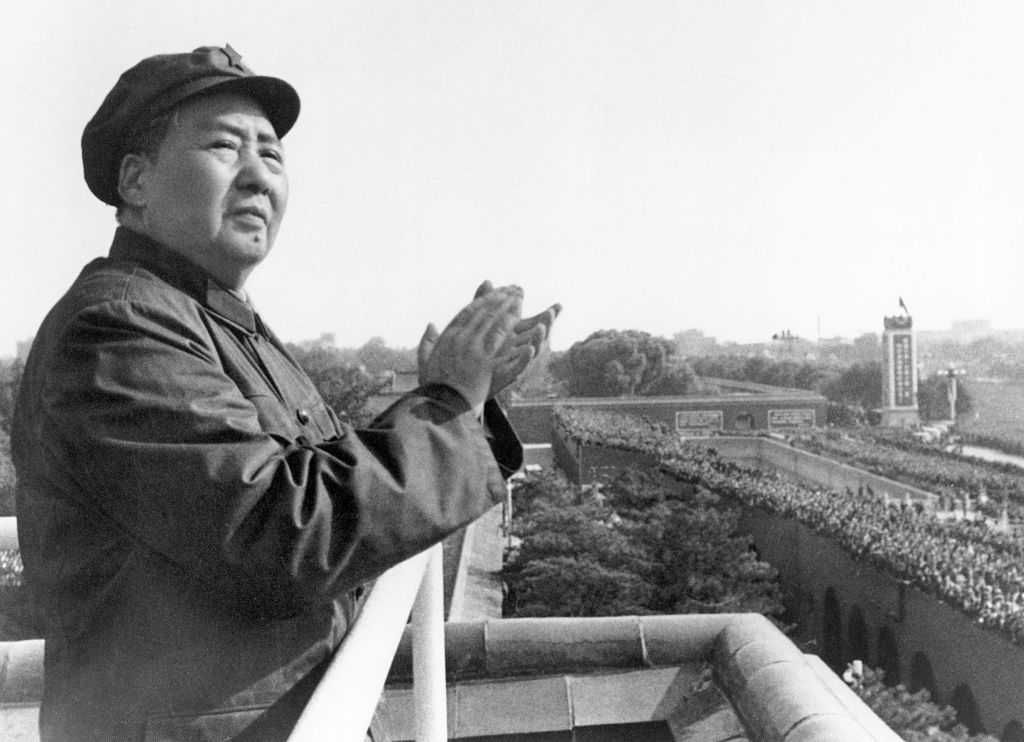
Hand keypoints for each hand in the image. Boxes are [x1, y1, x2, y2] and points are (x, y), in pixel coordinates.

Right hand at [416, 286, 523, 408]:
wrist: (440, 407)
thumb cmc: (432, 389)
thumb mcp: (425, 363)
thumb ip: (427, 342)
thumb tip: (431, 324)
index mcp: (447, 338)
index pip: (468, 312)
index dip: (482, 300)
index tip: (494, 292)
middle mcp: (459, 340)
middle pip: (483, 313)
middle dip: (500, 298)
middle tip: (513, 289)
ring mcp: (471, 350)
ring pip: (493, 321)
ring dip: (507, 307)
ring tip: (519, 298)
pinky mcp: (483, 362)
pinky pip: (500, 339)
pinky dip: (511, 326)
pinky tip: (521, 318)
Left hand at [472, 280, 561, 397]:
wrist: (464, 381)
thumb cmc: (475, 352)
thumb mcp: (480, 323)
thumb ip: (485, 302)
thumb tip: (488, 281)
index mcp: (515, 336)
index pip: (535, 322)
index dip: (547, 314)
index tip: (559, 306)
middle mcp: (518, 348)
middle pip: (538, 335)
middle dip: (547, 323)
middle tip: (553, 312)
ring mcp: (514, 361)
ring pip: (533, 350)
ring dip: (539, 338)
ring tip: (542, 327)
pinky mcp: (508, 373)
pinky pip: (521, 366)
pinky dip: (526, 357)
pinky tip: (530, 348)